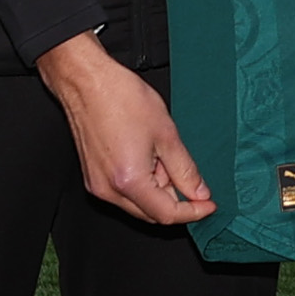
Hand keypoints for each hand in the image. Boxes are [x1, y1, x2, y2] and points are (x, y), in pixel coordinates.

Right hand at [38, 29, 214, 223]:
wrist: (87, 81)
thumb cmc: (120, 98)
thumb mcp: (166, 134)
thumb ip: (185, 170)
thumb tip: (198, 192)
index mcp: (129, 181)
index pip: (167, 214)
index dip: (193, 211)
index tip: (208, 204)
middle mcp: (108, 189)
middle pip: (151, 213)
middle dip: (173, 197)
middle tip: (181, 168)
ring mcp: (96, 184)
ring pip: (137, 203)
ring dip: (156, 188)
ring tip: (156, 152)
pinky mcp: (92, 176)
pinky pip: (122, 192)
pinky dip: (139, 181)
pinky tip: (143, 154)